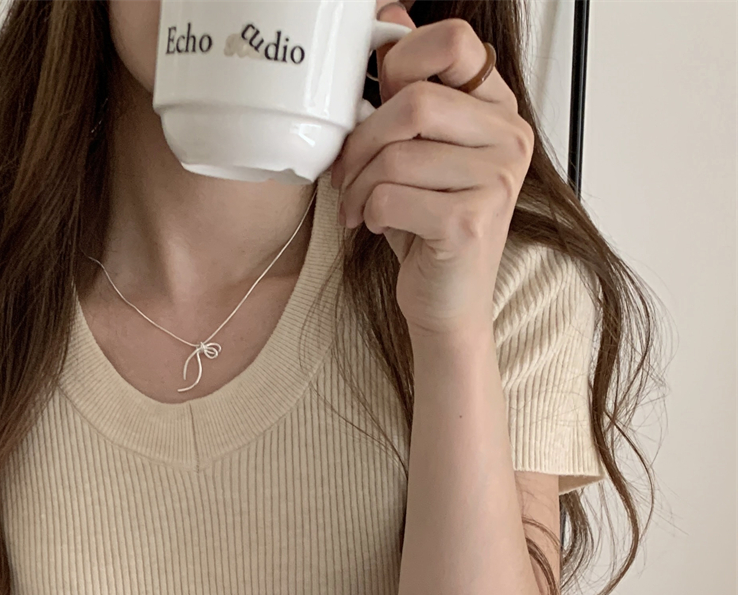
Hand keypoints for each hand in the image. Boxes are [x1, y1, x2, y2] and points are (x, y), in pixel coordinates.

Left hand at [329, 0, 534, 336]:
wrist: (446, 304)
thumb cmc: (428, 226)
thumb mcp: (416, 149)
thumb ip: (408, 88)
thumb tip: (389, 17)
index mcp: (497, 108)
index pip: (454, 40)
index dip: (402, 60)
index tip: (376, 100)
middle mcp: (508, 137)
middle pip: (414, 100)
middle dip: (363, 140)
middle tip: (348, 172)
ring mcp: (496, 180)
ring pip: (397, 153)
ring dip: (359, 185)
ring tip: (360, 205)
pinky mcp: (471, 222)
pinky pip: (393, 196)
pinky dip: (370, 212)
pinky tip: (375, 226)